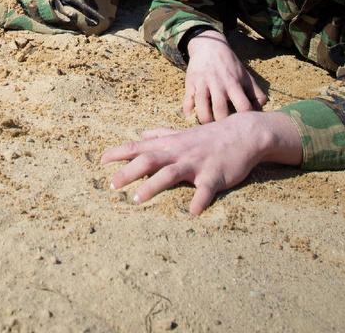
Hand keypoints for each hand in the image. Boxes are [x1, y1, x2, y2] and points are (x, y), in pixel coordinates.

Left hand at [100, 112, 301, 214]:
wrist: (244, 134)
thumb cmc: (210, 136)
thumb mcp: (183, 133)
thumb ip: (162, 134)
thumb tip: (143, 133)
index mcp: (170, 144)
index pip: (138, 147)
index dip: (119, 153)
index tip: (100, 161)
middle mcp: (179, 153)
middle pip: (149, 160)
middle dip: (128, 172)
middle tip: (111, 186)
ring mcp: (197, 164)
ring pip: (171, 174)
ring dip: (153, 186)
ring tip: (137, 199)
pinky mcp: (215, 176)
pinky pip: (205, 190)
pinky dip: (199, 200)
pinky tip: (192, 212)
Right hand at [183, 31, 267, 121]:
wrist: (209, 45)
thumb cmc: (230, 65)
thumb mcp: (245, 75)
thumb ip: (256, 93)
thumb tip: (262, 111)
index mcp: (234, 83)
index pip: (243, 105)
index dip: (244, 118)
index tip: (243, 125)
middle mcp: (218, 84)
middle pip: (220, 109)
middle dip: (222, 123)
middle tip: (224, 131)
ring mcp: (203, 83)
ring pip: (202, 106)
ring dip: (205, 120)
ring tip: (208, 128)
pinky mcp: (190, 83)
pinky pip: (187, 100)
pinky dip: (188, 111)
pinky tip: (191, 117)